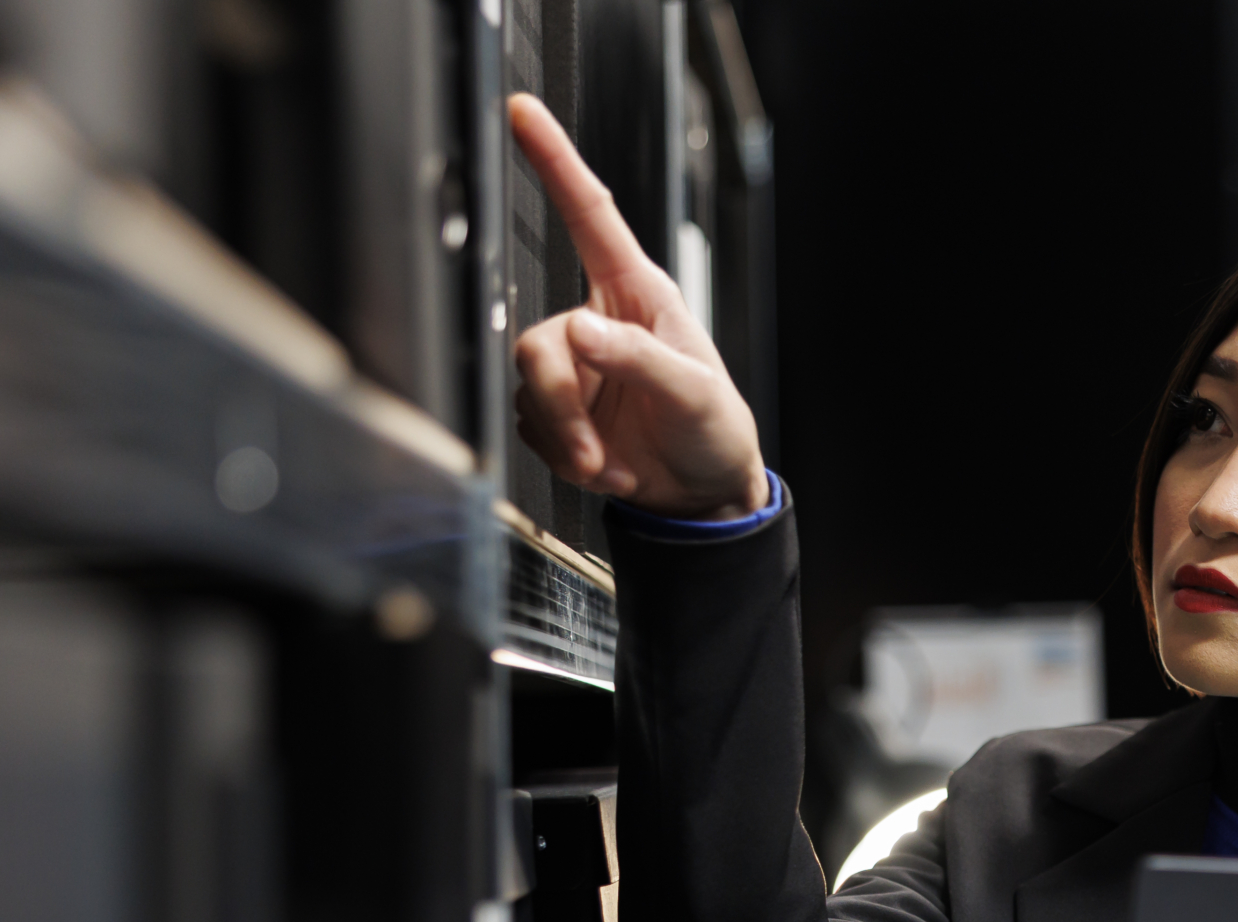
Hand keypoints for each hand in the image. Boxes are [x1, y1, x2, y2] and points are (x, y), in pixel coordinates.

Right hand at [506, 93, 768, 517]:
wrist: (703, 494)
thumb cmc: (714, 429)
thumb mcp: (693, 392)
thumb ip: (638, 358)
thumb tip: (580, 332)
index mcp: (637, 295)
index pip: (590, 215)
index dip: (555, 161)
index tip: (523, 111)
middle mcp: (597, 325)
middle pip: (537, 342)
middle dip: (560, 405)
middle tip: (592, 450)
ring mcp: (575, 369)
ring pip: (529, 390)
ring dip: (566, 440)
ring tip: (610, 463)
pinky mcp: (560, 410)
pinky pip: (531, 426)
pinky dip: (564, 457)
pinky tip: (605, 466)